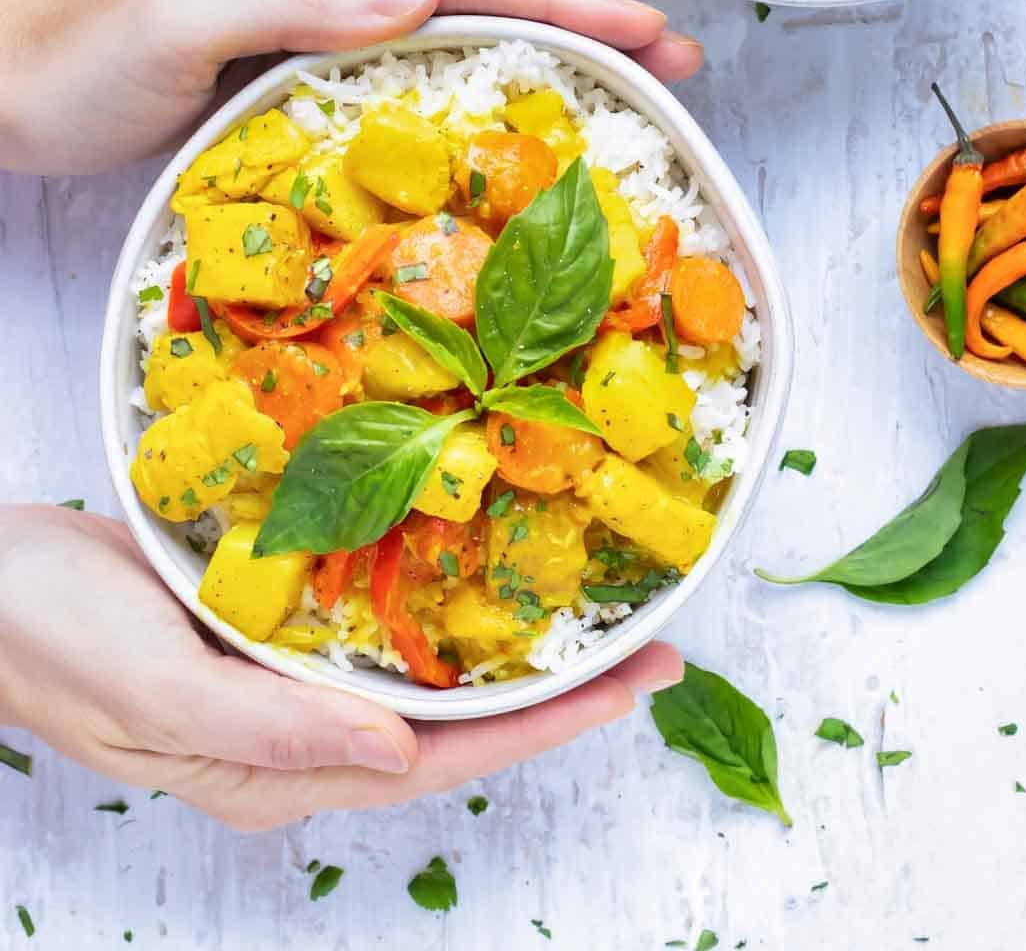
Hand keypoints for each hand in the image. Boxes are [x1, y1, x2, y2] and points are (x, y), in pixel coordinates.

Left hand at [0, 0, 702, 174]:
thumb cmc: (71, 54)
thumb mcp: (174, 17)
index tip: (649, 30)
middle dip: (581, 19)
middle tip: (677, 64)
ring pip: (459, 17)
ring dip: (544, 48)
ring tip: (629, 86)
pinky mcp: (309, 47)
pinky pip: (417, 58)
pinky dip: (481, 78)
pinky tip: (515, 110)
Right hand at [0, 506, 681, 830]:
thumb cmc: (41, 632)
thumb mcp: (145, 683)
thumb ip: (267, 726)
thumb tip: (400, 759)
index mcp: (273, 767)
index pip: (441, 758)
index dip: (544, 725)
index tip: (634, 685)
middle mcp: (292, 736)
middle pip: (453, 724)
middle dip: (555, 690)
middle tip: (652, 644)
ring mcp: (279, 683)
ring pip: (423, 676)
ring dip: (508, 647)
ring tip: (591, 610)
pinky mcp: (264, 628)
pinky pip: (376, 627)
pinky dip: (440, 606)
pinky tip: (476, 570)